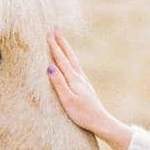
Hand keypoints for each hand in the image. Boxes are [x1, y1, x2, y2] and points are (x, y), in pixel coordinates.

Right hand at [47, 30, 132, 149]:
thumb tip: (49, 67)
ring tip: (61, 41)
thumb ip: (59, 83)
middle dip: (61, 42)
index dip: (54, 46)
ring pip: (73, 60)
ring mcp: (83, 81)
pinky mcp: (85, 87)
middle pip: (69, 55)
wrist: (101, 121)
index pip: (61, 59)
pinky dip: (71, 60)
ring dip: (66, 49)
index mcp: (73, 79)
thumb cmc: (82, 114)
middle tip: (55, 28)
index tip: (48, 33)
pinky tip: (71, 63)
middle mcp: (79, 77)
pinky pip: (76, 67)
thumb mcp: (67, 100)